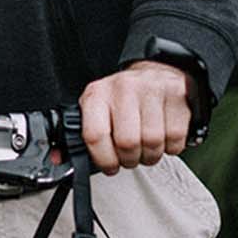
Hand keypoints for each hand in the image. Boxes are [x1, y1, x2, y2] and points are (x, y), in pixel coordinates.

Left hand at [78, 60, 192, 173]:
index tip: (110, 166)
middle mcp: (124, 88)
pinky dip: (171, 146)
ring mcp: (152, 89)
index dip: (103, 159)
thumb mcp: (97, 109)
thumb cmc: (125, 98)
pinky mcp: (177, 95)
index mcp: (98, 94)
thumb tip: (59, 159)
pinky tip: (164, 136)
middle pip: (127, 143)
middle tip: (131, 155)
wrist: (157, 71)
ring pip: (152, 143)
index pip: (94, 135)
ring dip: (151, 154)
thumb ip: (80, 136)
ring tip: (147, 146)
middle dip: (130, 159)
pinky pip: (175, 138)